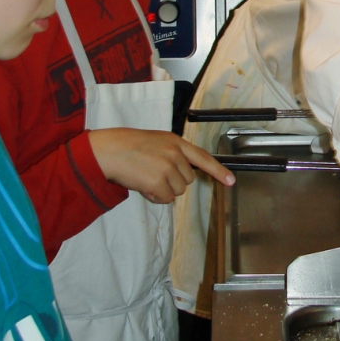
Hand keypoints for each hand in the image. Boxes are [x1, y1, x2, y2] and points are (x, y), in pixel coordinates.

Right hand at [89, 128, 234, 203]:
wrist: (108, 150)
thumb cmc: (127, 146)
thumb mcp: (155, 141)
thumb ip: (171, 154)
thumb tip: (182, 176)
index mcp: (175, 142)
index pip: (202, 157)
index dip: (218, 170)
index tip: (231, 181)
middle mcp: (175, 154)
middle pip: (188, 180)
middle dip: (173, 182)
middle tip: (153, 173)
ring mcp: (168, 168)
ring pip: (177, 191)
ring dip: (163, 190)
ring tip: (145, 177)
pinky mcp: (159, 182)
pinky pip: (165, 199)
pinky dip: (155, 197)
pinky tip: (143, 186)